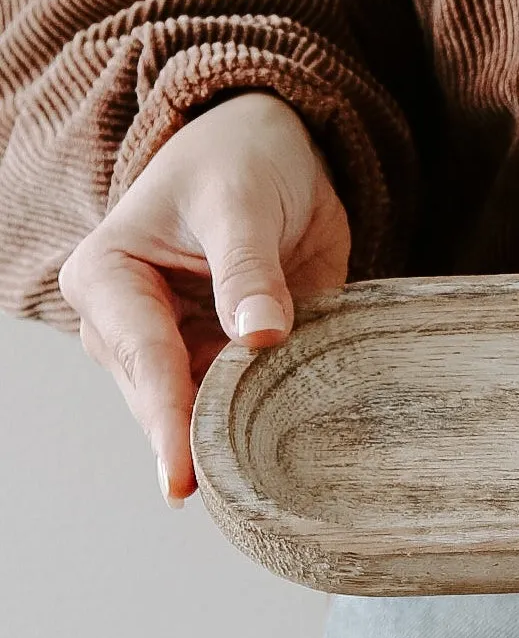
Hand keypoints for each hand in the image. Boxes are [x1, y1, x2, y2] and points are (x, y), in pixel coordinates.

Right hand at [57, 91, 349, 505]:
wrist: (271, 147)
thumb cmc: (237, 162)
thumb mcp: (240, 202)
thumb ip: (248, 269)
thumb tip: (259, 336)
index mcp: (107, 278)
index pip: (142, 357)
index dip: (166, 419)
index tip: (183, 479)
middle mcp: (128, 324)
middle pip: (164, 398)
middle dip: (202, 441)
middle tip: (243, 490)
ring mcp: (176, 346)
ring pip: (201, 409)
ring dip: (237, 436)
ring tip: (269, 479)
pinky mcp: (223, 356)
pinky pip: (242, 398)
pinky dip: (267, 419)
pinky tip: (291, 450)